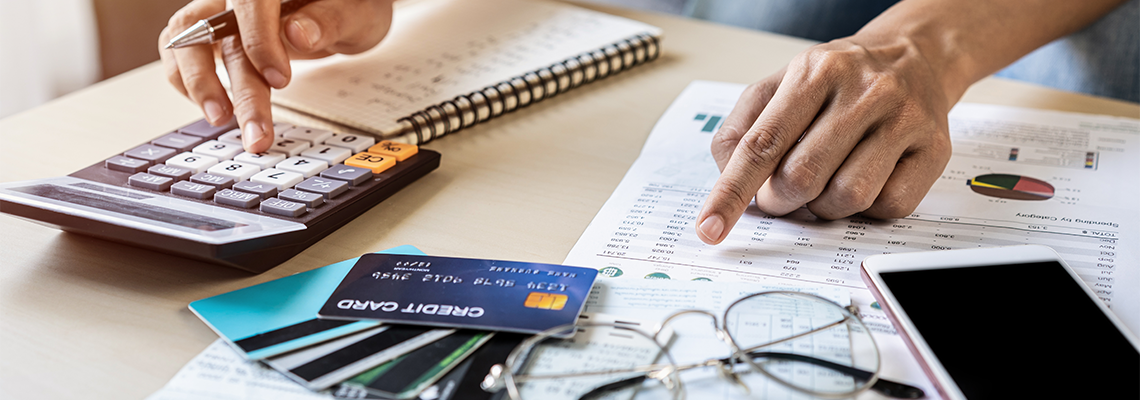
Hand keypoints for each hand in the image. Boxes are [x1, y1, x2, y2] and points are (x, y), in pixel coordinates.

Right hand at [158, 0, 394, 152]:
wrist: (343, 9)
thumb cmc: (351, 6)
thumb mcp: (356, 13)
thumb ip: (329, 20)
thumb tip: (296, 33)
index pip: (251, 1)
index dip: (259, 41)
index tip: (278, 80)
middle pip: (221, 32)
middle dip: (239, 87)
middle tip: (258, 131)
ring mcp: (221, 11)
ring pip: (187, 39)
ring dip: (199, 83)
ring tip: (221, 120)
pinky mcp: (214, 34)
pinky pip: (181, 49)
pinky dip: (186, 79)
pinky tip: (214, 107)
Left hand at [696, 36, 954, 244]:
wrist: (916, 57)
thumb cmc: (838, 81)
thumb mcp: (781, 85)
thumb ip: (743, 127)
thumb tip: (726, 176)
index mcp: (815, 72)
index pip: (761, 144)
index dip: (731, 192)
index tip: (709, 227)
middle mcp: (864, 91)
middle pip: (801, 178)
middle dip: (781, 201)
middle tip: (782, 195)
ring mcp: (904, 120)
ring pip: (846, 197)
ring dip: (824, 208)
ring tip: (825, 184)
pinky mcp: (934, 149)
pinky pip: (888, 207)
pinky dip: (867, 209)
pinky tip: (865, 180)